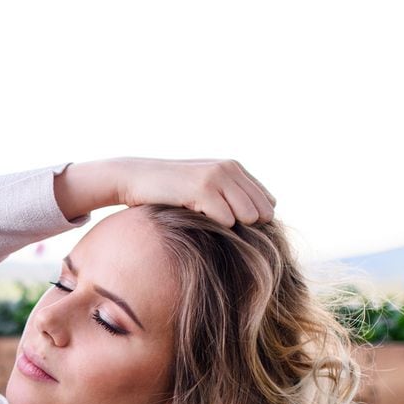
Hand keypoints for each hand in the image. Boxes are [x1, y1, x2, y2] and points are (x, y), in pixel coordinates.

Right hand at [117, 157, 276, 226]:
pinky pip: (226, 219)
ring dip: (233, 228)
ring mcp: (217, 177)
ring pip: (247, 215)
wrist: (136, 178)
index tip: (236, 231)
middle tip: (224, 235)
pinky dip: (217, 227)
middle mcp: (229, 168)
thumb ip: (226, 197)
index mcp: (234, 168)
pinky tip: (199, 223)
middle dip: (248, 227)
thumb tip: (252, 222)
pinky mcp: (202, 189)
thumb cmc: (168, 190)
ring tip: (211, 228)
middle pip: (261, 210)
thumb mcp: (202, 188)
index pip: (267, 200)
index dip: (257, 220)